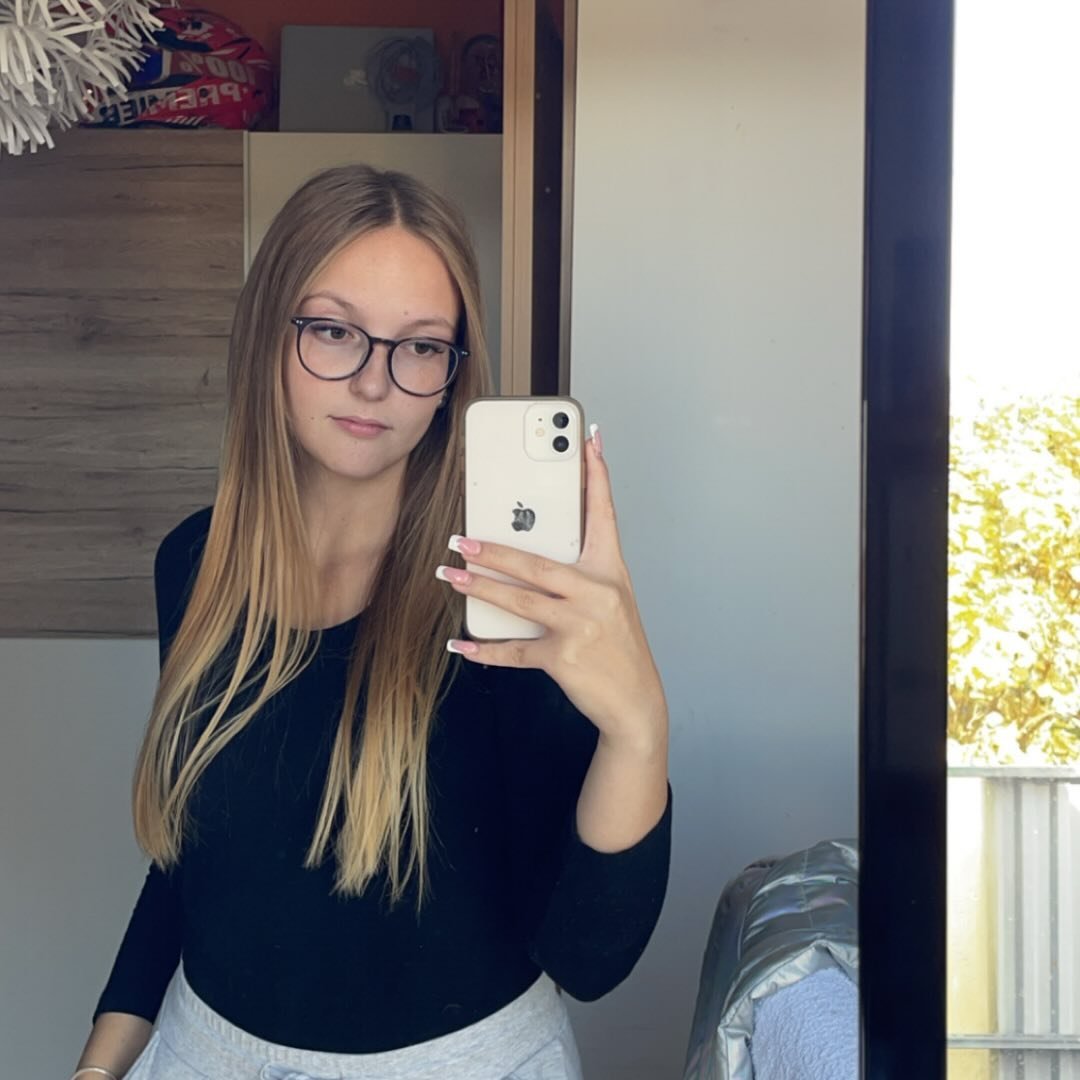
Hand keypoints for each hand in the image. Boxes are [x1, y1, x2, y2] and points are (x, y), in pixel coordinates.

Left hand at [436, 425, 667, 755]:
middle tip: (459, 539)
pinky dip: (485, 649)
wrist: (636, 701)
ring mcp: (581, 626)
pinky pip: (515, 650)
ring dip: (479, 588)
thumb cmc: (618, 645)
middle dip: (494, 550)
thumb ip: (578, 574)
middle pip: (538, 563)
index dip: (597, 476)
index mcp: (611, 572)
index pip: (604, 514)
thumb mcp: (610, 601)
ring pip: (520, 601)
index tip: (589, 439)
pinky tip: (462, 643)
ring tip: (449, 576)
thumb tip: (526, 552)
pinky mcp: (564, 658)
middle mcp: (598, 594)